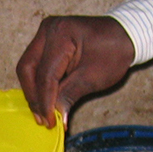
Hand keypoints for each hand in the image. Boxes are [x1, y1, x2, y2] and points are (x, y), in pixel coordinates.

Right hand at [16, 15, 135, 126]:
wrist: (125, 34)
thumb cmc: (113, 52)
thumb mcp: (92, 77)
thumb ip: (69, 95)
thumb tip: (56, 116)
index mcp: (61, 34)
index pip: (46, 74)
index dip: (45, 101)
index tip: (49, 121)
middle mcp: (48, 30)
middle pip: (27, 68)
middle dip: (34, 96)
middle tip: (42, 118)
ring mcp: (45, 33)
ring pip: (28, 67)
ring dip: (33, 92)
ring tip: (42, 113)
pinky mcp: (46, 41)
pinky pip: (34, 64)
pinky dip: (38, 84)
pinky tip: (44, 100)